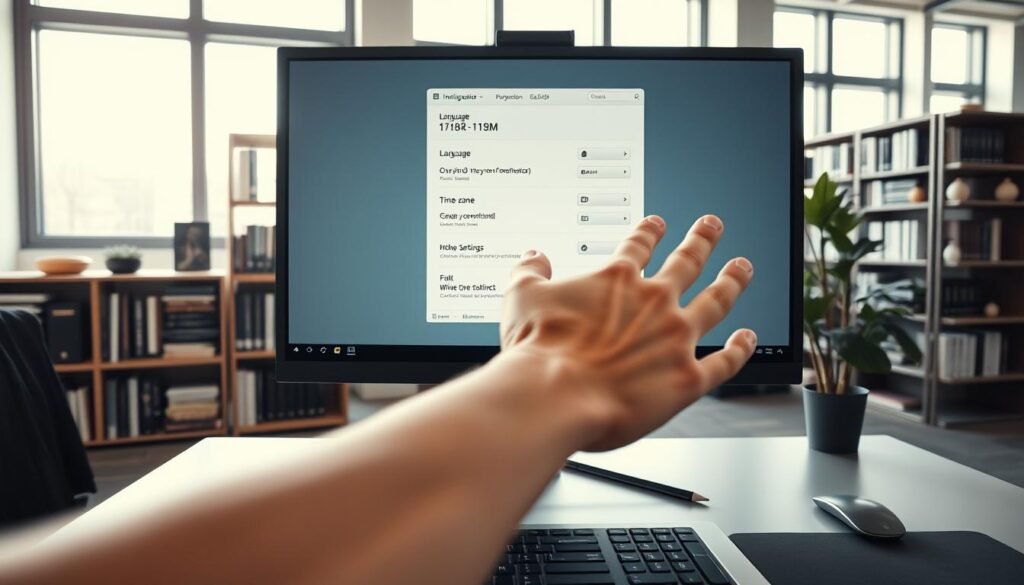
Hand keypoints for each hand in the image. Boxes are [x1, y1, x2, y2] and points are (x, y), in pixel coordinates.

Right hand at [499, 215, 755, 450]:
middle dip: (702, 240)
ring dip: (732, 282)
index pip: (639, 245)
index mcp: (617, 280)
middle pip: (688, 261)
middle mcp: (654, 302)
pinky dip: (740, 350)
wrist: (553, 395)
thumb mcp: (521, 297)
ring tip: (742, 269)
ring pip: (717, 302)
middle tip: (713, 226)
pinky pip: (724, 362)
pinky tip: (748, 339)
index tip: (658, 223)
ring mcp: (676, 339)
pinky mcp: (688, 379)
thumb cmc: (537, 351)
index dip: (649, 231)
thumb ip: (529, 271)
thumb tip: (533, 256)